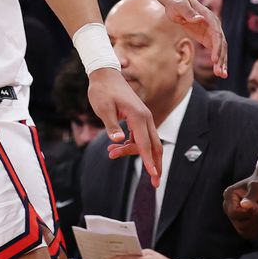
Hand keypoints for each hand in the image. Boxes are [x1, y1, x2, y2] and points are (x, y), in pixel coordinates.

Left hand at [89, 68, 162, 185]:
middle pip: (154, 145)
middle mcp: (145, 117)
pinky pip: (140, 136)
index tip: (154, 175)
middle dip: (155, 164)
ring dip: (132, 152)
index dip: (148, 161)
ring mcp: (143, 117)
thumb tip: (119, 141)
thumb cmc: (102, 91)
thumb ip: (111, 125)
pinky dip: (131, 144)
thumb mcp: (102, 108)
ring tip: (111, 154)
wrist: (105, 74)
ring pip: (146, 142)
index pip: (144, 143)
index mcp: (137, 115)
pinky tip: (116, 147)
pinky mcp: (138, 118)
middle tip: (155, 184)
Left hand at [162, 0, 226, 77]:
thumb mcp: (179, 6)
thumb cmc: (177, 4)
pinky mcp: (207, 38)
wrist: (176, 3)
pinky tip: (218, 71)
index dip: (217, 47)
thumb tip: (198, 18)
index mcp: (209, 18)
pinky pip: (215, 50)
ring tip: (222, 75)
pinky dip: (218, 60)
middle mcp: (214, 25)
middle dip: (222, 58)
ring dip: (222, 62)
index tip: (215, 59)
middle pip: (222, 44)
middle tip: (220, 73)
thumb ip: (188, 12)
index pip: (217, 34)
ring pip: (221, 49)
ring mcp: (212, 32)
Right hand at [223, 160, 257, 238]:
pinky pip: (245, 232)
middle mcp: (228, 206)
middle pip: (238, 223)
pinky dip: (254, 229)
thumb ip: (250, 197)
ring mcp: (234, 214)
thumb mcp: (257, 189)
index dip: (248, 213)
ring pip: (242, 230)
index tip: (256, 206)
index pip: (234, 213)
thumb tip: (244, 205)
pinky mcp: (240, 220)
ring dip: (254, 225)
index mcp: (229, 196)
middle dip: (252, 219)